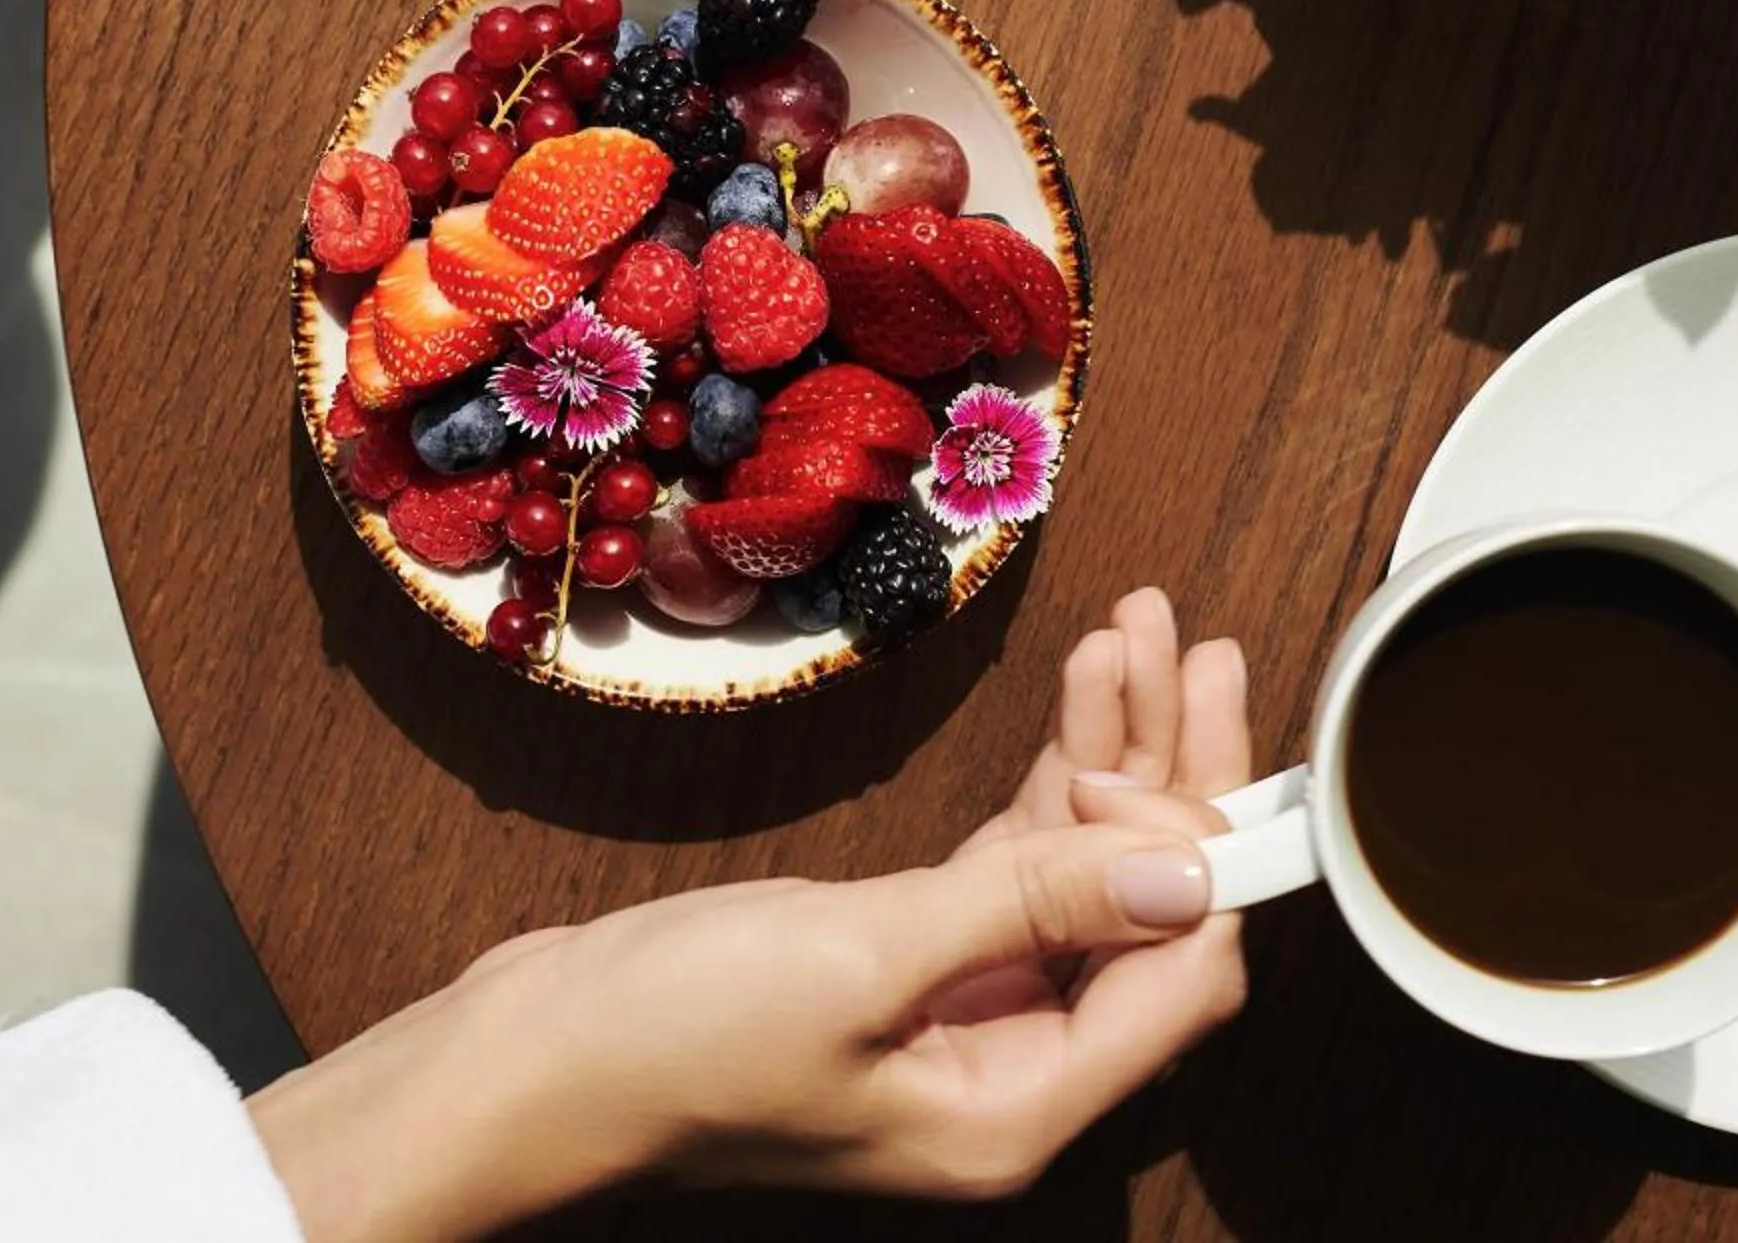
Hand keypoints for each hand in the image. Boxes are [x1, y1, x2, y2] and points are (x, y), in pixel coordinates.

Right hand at [249, 590, 1252, 1239]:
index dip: (1207, 856)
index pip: (1181, 980)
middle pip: (1146, 914)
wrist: (530, 1060)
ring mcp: (959, 1014)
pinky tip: (1077, 689)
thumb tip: (1190, 871)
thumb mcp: (866, 956)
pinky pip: (1014, 865)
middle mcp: (1008, 1070)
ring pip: (1082, 872)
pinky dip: (1047, 779)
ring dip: (1115, 751)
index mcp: (1016, 1109)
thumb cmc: (676, 1036)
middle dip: (1180, 773)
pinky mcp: (907, 959)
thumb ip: (1032, 904)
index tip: (1199, 732)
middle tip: (1206, 645)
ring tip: (1146, 628)